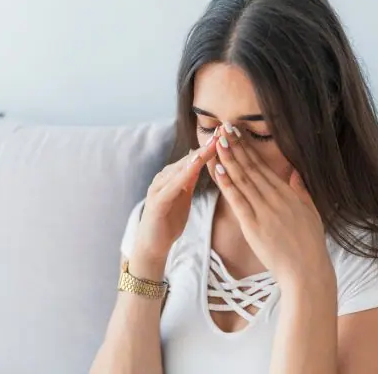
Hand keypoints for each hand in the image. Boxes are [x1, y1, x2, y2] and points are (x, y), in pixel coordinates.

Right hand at [134, 136, 217, 262]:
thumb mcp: (183, 196)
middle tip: (222, 133)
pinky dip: (183, 175)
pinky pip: (172, 186)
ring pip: (180, 169)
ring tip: (211, 145)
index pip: (194, 158)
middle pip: (188, 159)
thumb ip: (190, 179)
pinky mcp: (157, 201)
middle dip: (206, 147)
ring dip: (196, 157)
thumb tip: (200, 160)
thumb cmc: (168, 220)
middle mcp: (163, 178)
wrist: (152, 244)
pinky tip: (193, 167)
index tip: (226, 135)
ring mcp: (158, 188)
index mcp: (172, 177)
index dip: (210, 147)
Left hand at [213, 127, 332, 288]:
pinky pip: (238, 200)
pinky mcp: (254, 226)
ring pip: (242, 179)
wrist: (307, 271)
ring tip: (218, 141)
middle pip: (251, 168)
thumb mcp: (310, 212)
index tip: (237, 133)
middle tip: (223, 128)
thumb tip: (295, 172)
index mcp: (287, 193)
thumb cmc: (309, 245)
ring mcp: (264, 211)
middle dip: (236, 147)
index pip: (263, 166)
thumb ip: (301, 190)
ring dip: (229, 159)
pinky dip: (227, 184)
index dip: (248, 148)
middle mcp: (275, 198)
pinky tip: (218, 169)